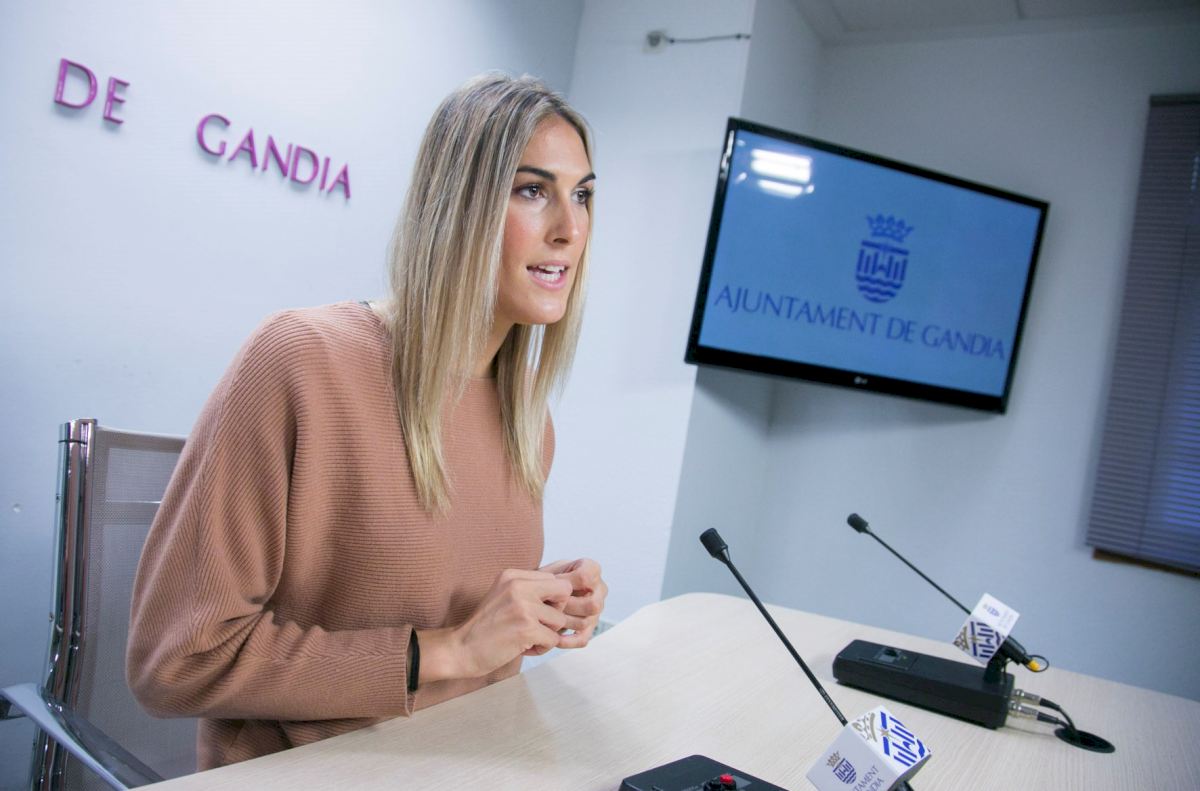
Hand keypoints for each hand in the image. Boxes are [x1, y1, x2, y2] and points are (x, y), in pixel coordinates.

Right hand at [419, 569, 572, 681]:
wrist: (459, 649)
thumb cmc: (484, 628)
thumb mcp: (503, 595)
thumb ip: (528, 589)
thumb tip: (565, 592)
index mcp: (512, 575)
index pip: (554, 579)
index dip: (552, 599)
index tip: (538, 613)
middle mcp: (518, 586)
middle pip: (564, 592)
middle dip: (557, 612)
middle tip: (539, 625)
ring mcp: (523, 606)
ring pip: (560, 619)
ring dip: (548, 634)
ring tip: (527, 639)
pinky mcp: (526, 628)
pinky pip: (553, 639)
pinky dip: (542, 647)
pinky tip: (524, 648)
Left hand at [537, 558, 606, 648]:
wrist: (540, 592)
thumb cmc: (545, 580)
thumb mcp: (548, 572)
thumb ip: (556, 580)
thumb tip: (559, 594)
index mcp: (592, 570)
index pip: (586, 577)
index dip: (566, 582)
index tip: (552, 583)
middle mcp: (599, 589)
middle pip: (592, 604)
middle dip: (567, 606)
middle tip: (549, 605)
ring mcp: (596, 610)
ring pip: (585, 622)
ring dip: (563, 622)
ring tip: (546, 619)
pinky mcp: (589, 627)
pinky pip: (583, 638)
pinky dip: (568, 641)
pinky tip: (554, 638)